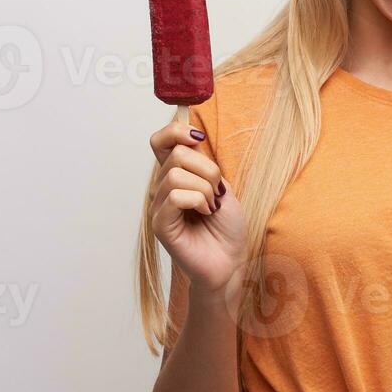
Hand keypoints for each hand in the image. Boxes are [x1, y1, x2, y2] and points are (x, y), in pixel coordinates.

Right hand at [148, 116, 246, 294]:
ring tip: (211, 206)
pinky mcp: (160, 225)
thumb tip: (191, 136)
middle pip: (176, 154)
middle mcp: (162, 188)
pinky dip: (198, 200)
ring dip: (204, 188)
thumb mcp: (219, 185)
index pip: (160, 140)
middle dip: (208, 170)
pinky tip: (206, 213)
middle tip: (217, 193)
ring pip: (176, 174)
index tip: (198, 139)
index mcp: (175, 175)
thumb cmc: (227, 226)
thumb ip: (202, 162)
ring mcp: (159, 206)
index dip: (176, 131)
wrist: (232, 260)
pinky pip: (175, 196)